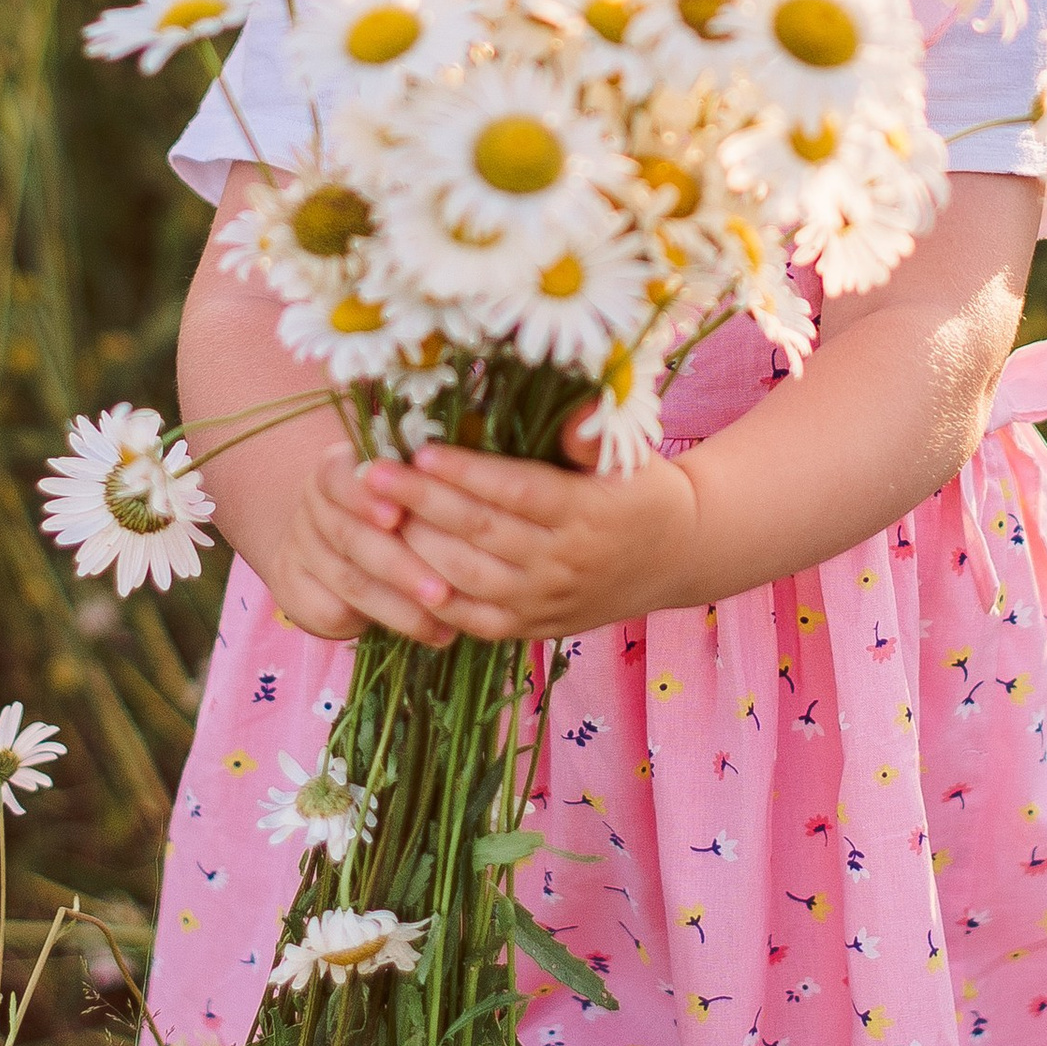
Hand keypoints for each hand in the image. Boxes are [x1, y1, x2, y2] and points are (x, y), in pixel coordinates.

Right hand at [256, 437, 489, 647]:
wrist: (331, 546)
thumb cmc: (390, 511)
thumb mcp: (405, 491)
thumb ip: (425, 491)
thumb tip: (471, 494)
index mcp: (335, 469)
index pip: (339, 478)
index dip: (366, 498)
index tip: (397, 515)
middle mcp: (312, 505)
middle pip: (349, 536)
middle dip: (399, 566)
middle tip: (441, 592)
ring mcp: (299, 548)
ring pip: (349, 581)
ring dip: (399, 606)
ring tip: (445, 622)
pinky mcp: (293, 590)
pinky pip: (333, 612)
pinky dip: (383, 625)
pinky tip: (429, 633)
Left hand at [374, 420, 707, 643]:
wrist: (675, 555)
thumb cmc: (639, 488)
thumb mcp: (629, 454)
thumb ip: (592, 436)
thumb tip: (571, 418)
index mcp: (589, 511)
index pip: (516, 491)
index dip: (466, 473)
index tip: (419, 451)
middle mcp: (566, 561)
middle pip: (481, 533)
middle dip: (420, 503)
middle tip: (371, 475)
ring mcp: (548, 600)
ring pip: (467, 577)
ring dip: (415, 547)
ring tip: (374, 515)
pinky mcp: (534, 627)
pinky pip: (473, 619)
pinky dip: (431, 598)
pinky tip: (396, 568)